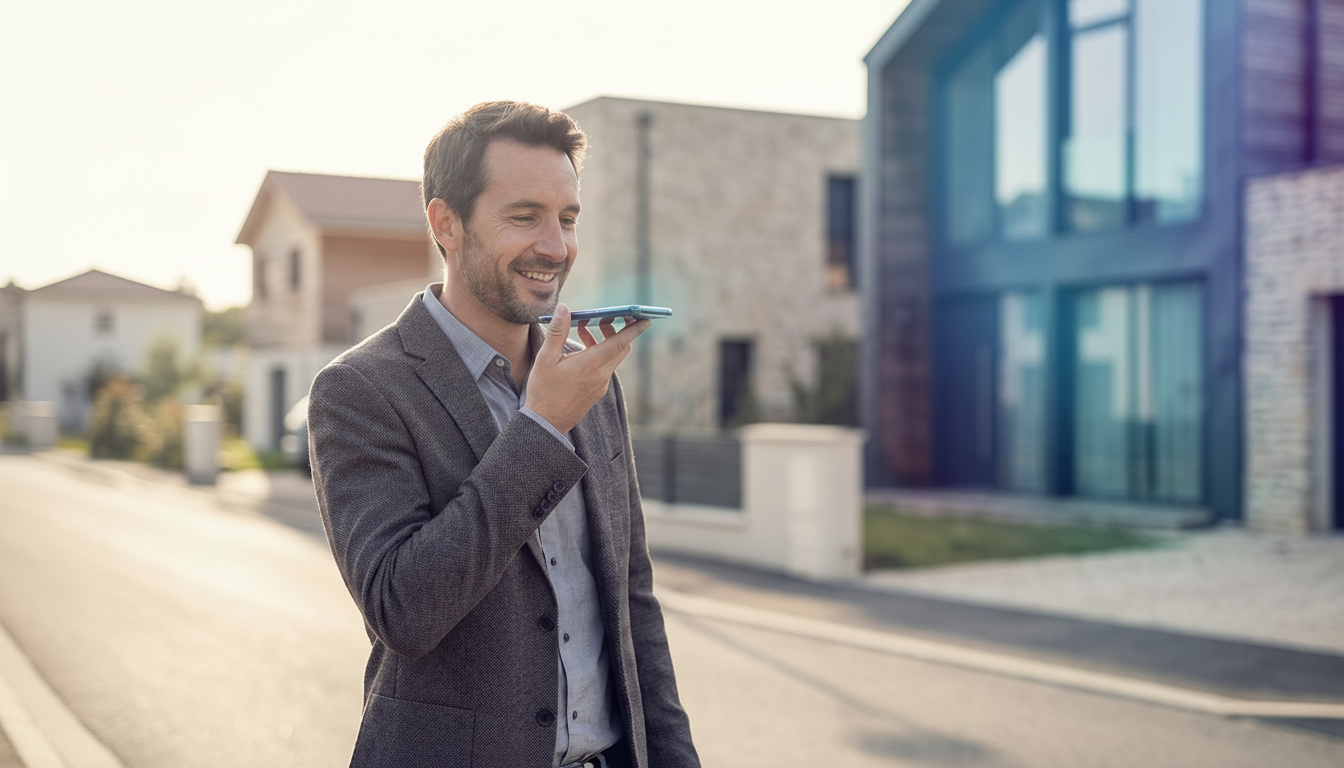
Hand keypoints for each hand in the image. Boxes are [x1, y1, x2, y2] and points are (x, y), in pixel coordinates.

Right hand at [525, 304, 650, 433]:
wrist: (545, 425)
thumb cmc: (543, 391)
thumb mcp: (545, 358)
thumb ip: (557, 331)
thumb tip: (564, 308)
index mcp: (591, 365)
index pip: (621, 342)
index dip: (635, 329)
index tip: (646, 318)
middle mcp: (601, 375)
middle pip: (621, 348)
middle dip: (617, 330)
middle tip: (602, 318)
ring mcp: (601, 385)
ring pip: (613, 358)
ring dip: (605, 342)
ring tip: (583, 330)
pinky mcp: (597, 392)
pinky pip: (605, 368)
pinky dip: (599, 355)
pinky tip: (580, 351)